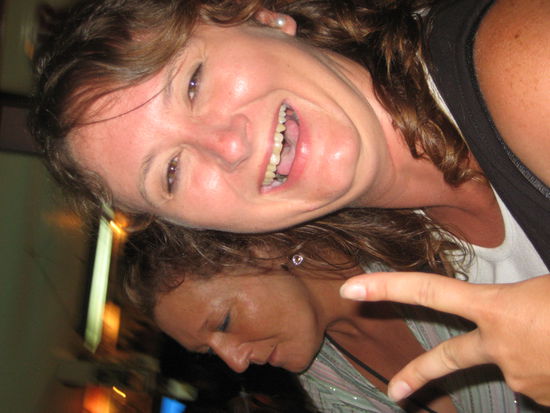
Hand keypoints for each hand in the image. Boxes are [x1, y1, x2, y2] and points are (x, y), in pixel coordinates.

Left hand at [339, 272, 549, 405]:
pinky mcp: (541, 399)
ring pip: (516, 365)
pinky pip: (539, 380)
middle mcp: (501, 348)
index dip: (388, 288)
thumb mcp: (545, 290)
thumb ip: (521, 300)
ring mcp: (522, 380)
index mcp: (499, 309)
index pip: (430, 292)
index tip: (351, 288)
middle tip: (396, 390)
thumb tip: (518, 316)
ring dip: (537, 353)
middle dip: (420, 374)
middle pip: (449, 359)